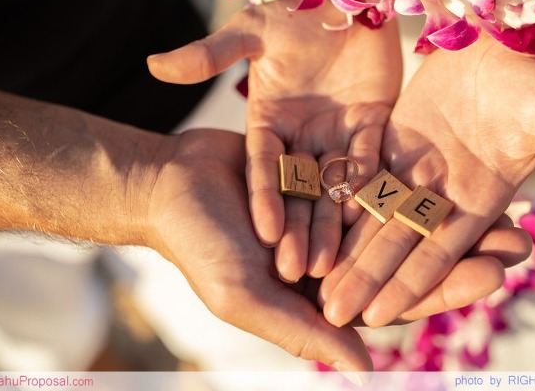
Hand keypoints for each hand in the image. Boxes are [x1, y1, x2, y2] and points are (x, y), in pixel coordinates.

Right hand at [140, 128, 528, 370]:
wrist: (169, 186)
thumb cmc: (200, 246)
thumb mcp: (246, 294)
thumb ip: (302, 331)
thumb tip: (364, 369)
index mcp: (324, 295)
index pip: (398, 298)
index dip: (446, 288)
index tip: (495, 275)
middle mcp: (336, 258)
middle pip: (411, 257)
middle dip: (463, 250)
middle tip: (522, 239)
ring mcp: (333, 216)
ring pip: (402, 215)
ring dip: (447, 211)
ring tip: (504, 201)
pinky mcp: (326, 176)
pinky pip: (375, 177)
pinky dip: (410, 175)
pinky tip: (447, 164)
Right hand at [142, 128, 371, 371]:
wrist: (168, 181)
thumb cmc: (202, 246)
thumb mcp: (246, 297)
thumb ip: (303, 333)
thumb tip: (366, 376)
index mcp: (307, 287)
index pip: (353, 293)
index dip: (348, 284)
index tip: (323, 275)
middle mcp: (315, 246)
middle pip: (351, 242)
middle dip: (319, 239)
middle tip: (276, 243)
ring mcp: (311, 204)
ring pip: (338, 201)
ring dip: (310, 206)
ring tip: (270, 215)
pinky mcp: (304, 167)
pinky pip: (324, 165)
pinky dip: (306, 170)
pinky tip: (286, 171)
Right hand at [148, 0, 402, 281]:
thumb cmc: (292, 5)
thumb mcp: (251, 30)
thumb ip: (211, 52)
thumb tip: (154, 64)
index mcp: (267, 122)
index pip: (264, 168)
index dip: (264, 199)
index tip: (264, 236)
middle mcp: (300, 135)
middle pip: (301, 188)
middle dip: (301, 227)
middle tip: (305, 270)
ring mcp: (336, 131)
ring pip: (336, 183)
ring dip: (336, 220)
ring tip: (341, 259)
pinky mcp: (370, 121)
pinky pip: (371, 156)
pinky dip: (372, 183)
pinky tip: (377, 215)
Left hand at [319, 34, 534, 327]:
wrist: (506, 29)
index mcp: (482, 195)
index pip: (441, 250)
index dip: (412, 283)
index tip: (380, 314)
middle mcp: (445, 189)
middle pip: (399, 241)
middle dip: (367, 276)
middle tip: (330, 310)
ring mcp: (417, 164)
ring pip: (375, 213)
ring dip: (345, 244)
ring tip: (308, 275)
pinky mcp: (394, 137)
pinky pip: (361, 172)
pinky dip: (337, 195)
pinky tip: (308, 216)